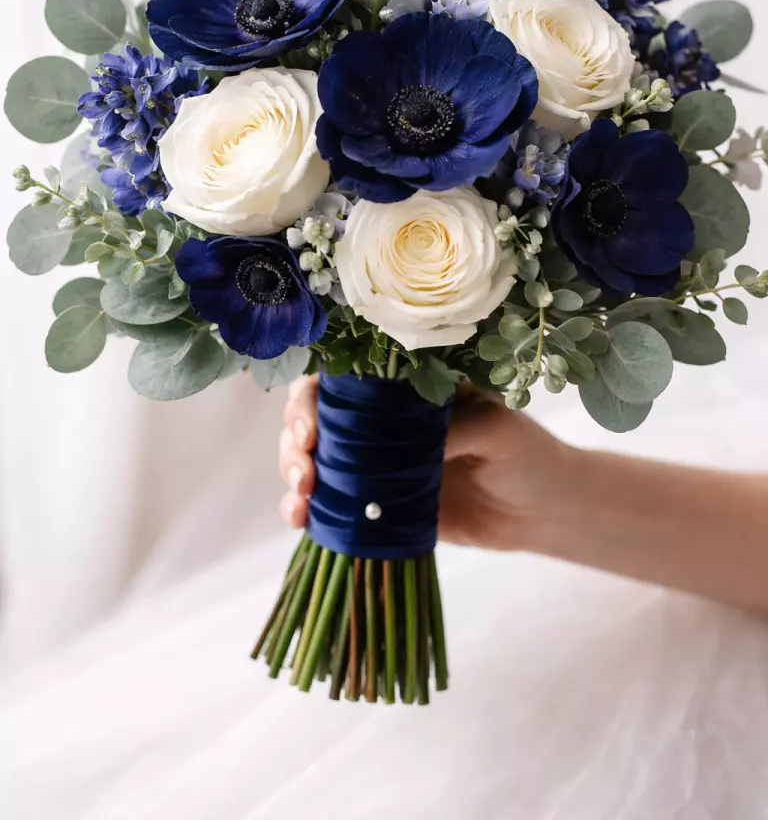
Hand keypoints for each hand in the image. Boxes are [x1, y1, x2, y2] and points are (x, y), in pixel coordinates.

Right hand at [278, 376, 572, 550]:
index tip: (311, 429)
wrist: (544, 512)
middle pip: (317, 418)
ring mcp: (376, 463)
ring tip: (299, 502)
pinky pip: (332, 504)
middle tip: (305, 472)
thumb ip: (452, 431)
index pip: (344, 378)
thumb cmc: (528, 454)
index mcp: (406, 388)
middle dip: (296, 441)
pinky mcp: (378, 505)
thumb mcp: (496, 430)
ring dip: (294, 477)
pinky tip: (302, 521)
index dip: (314, 398)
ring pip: (314, 460)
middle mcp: (382, 420)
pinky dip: (308, 511)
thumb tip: (402, 445)